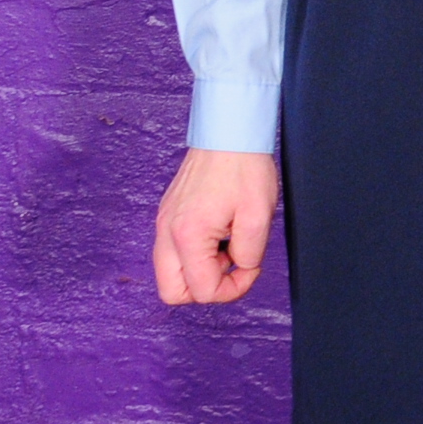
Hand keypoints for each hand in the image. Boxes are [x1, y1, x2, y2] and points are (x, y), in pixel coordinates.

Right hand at [153, 146, 279, 304]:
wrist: (228, 131)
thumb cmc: (243, 167)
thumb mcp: (258, 216)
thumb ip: (249, 254)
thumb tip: (241, 267)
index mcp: (187, 235)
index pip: (202, 291)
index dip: (233, 288)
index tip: (251, 266)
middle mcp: (167, 232)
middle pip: (173, 292)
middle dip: (207, 288)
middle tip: (233, 265)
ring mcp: (163, 222)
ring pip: (170, 274)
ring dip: (200, 271)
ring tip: (226, 245)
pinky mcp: (167, 215)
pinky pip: (173, 252)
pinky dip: (195, 254)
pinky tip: (218, 234)